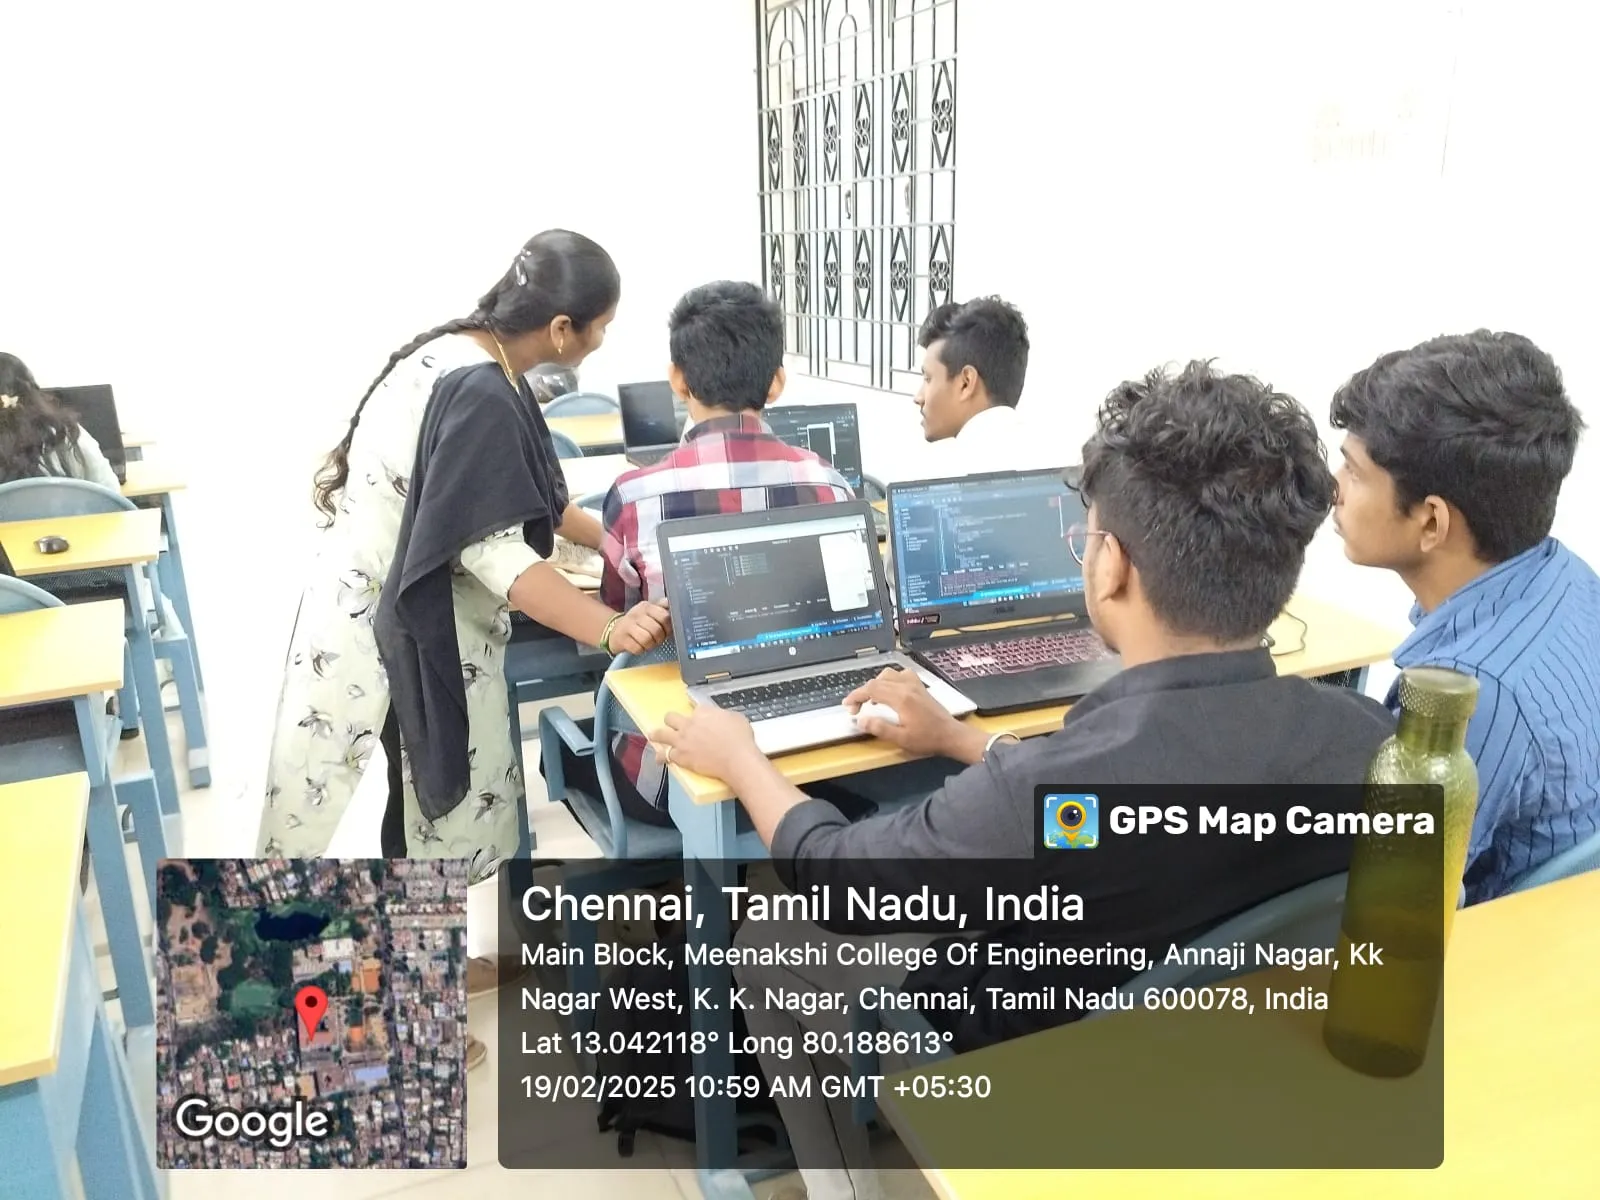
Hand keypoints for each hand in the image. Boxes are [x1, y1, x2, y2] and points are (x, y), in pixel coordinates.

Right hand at [608, 599, 670, 654]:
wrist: (614, 631)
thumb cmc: (637, 623)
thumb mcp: (649, 612)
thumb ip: (662, 608)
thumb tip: (674, 604)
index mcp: (646, 606)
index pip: (664, 616)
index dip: (668, 627)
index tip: (666, 631)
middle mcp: (636, 614)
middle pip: (656, 630)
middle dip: (660, 638)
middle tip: (658, 640)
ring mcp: (627, 626)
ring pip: (647, 639)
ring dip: (651, 645)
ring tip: (649, 644)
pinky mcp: (621, 639)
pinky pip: (637, 648)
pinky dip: (641, 650)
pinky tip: (639, 647)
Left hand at [649, 707, 764, 782]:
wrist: (736, 759)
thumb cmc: (740, 739)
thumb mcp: (736, 718)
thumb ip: (724, 716)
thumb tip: (721, 717)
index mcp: (703, 712)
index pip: (694, 708)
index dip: (696, 714)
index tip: (696, 717)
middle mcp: (689, 724)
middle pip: (671, 717)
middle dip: (671, 720)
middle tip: (671, 723)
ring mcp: (682, 740)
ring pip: (661, 734)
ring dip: (657, 734)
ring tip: (653, 735)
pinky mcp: (680, 756)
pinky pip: (665, 755)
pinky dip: (662, 756)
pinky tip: (659, 758)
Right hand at [843, 668, 978, 759]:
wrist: (951, 735)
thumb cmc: (927, 739)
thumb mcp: (901, 739)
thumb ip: (880, 728)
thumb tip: (861, 720)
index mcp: (901, 698)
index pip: (871, 689)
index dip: (856, 696)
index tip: (847, 705)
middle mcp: (907, 686)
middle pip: (877, 681)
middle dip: (863, 692)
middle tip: (857, 709)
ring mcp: (915, 684)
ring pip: (888, 674)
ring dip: (876, 684)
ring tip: (872, 700)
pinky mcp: (920, 686)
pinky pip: (901, 674)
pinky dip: (890, 680)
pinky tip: (890, 692)